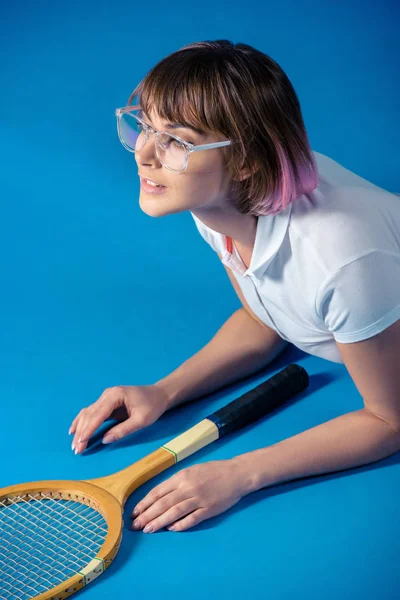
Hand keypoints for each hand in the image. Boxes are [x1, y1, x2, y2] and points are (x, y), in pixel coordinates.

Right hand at [69, 383, 169, 453]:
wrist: (159, 394)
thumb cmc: (153, 406)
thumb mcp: (141, 420)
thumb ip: (123, 430)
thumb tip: (105, 440)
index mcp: (115, 395)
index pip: (98, 414)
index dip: (88, 429)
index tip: (81, 442)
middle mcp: (107, 394)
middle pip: (90, 414)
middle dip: (82, 432)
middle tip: (77, 449)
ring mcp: (106, 397)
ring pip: (88, 413)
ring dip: (80, 428)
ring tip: (75, 444)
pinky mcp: (107, 402)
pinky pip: (91, 412)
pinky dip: (82, 422)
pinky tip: (74, 431)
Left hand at [131, 459, 251, 532]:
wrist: (236, 474)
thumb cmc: (212, 471)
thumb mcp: (191, 470)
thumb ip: (176, 482)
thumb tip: (159, 496)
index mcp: (182, 476)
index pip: (158, 492)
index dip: (145, 503)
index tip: (134, 512)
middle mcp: (188, 487)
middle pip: (163, 504)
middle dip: (147, 515)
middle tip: (135, 526)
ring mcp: (198, 499)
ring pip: (174, 512)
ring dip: (159, 522)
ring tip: (148, 530)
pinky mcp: (209, 509)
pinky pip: (191, 519)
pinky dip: (180, 525)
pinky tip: (171, 529)